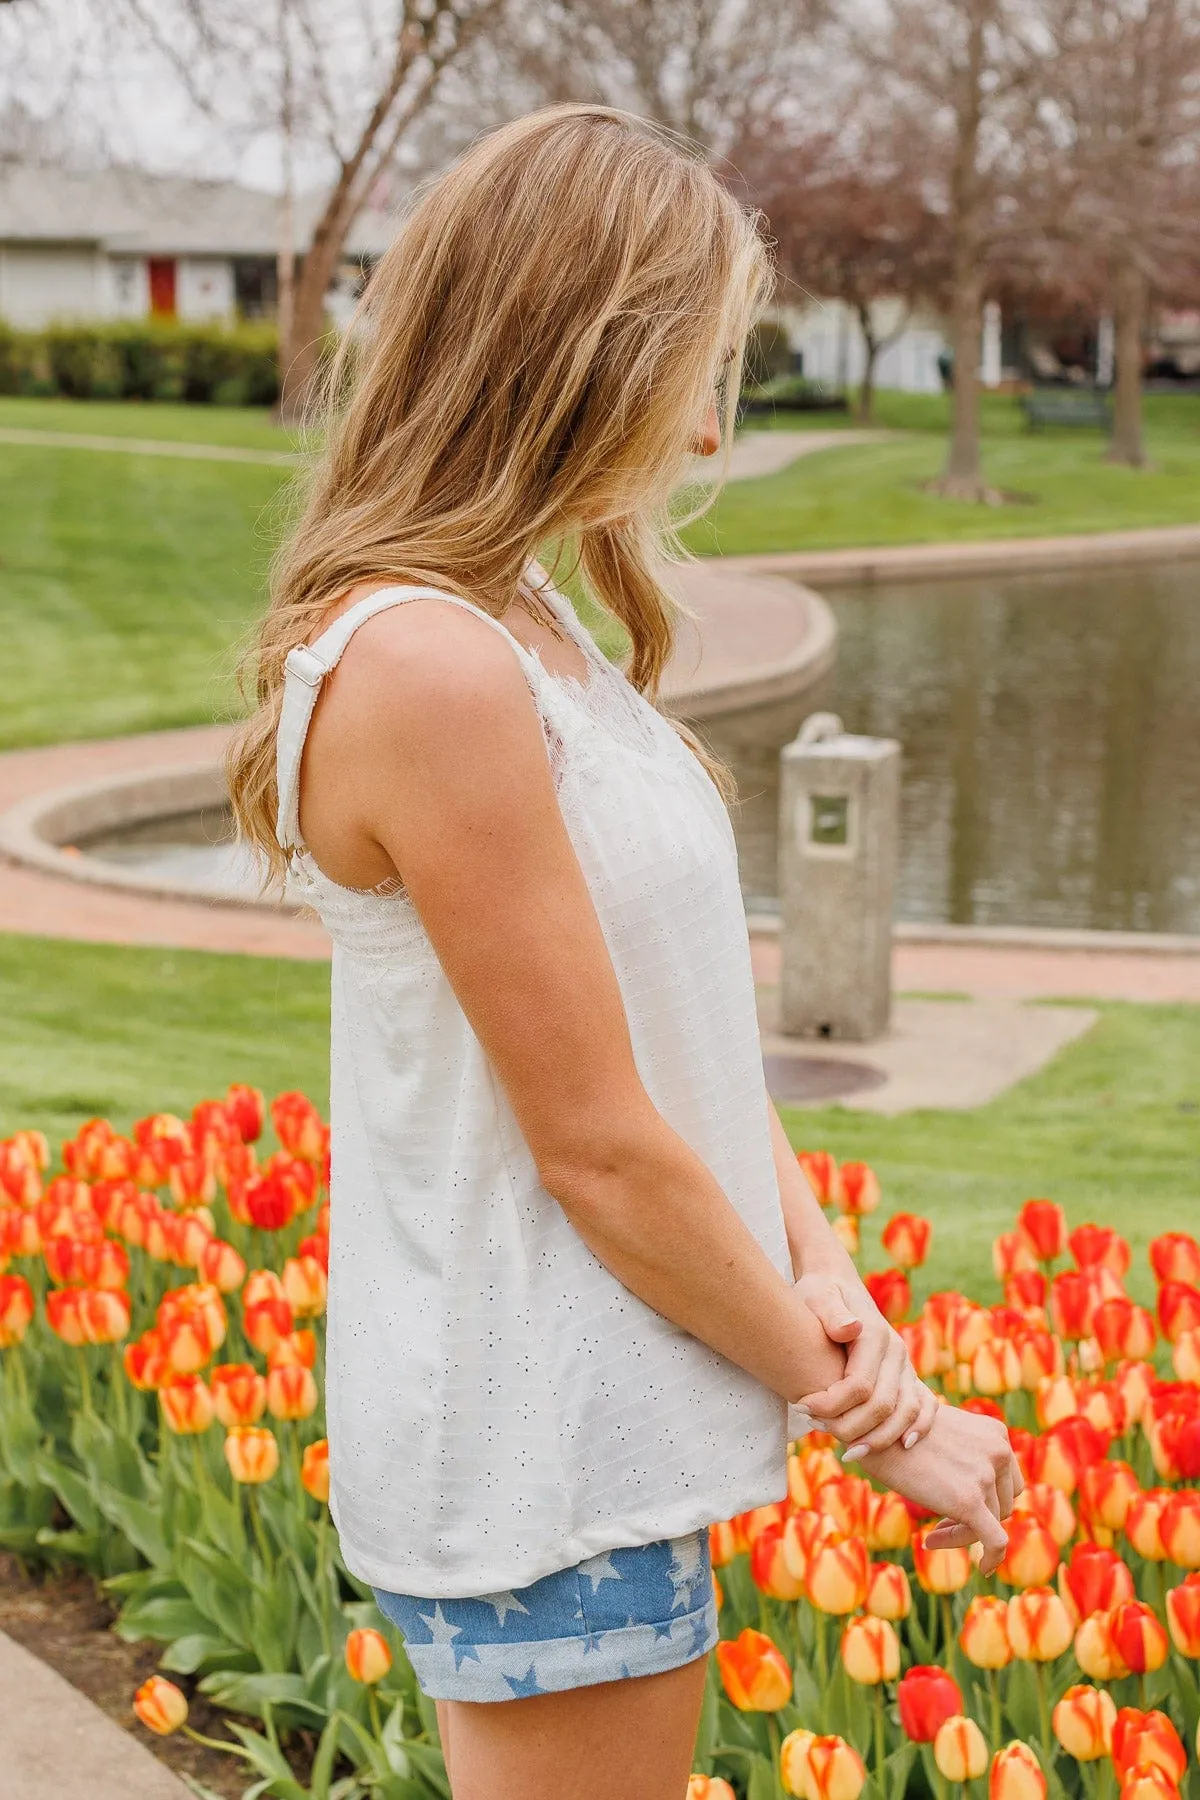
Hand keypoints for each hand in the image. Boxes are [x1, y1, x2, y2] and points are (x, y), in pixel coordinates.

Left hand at [795, 1273, 938, 1455]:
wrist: (837, 1285)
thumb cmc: (820, 1293)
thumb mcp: (818, 1295)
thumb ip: (831, 1312)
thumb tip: (850, 1329)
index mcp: (874, 1335)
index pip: (859, 1385)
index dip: (831, 1404)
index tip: (801, 1407)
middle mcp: (896, 1352)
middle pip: (883, 1404)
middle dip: (850, 1426)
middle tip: (816, 1429)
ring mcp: (905, 1365)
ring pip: (906, 1411)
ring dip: (880, 1437)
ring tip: (849, 1452)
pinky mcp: (907, 1376)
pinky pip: (925, 1405)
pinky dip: (920, 1426)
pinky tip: (903, 1446)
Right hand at [862, 1402, 1022, 1575]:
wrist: (872, 1427)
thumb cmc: (895, 1429)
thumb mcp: (941, 1432)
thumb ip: (963, 1452)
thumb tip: (962, 1482)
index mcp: (995, 1432)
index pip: (1006, 1478)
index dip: (987, 1497)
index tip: (953, 1504)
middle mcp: (998, 1450)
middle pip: (1003, 1501)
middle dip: (978, 1517)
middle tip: (941, 1524)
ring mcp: (985, 1475)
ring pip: (994, 1522)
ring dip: (964, 1533)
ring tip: (933, 1536)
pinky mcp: (969, 1501)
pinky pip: (996, 1541)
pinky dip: (993, 1558)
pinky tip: (984, 1569)